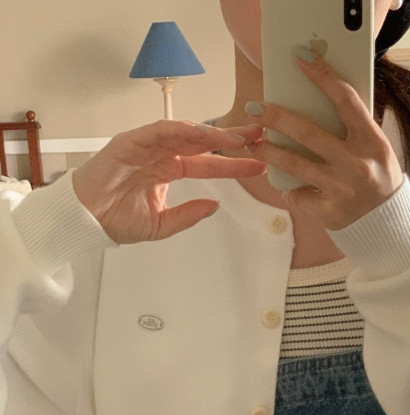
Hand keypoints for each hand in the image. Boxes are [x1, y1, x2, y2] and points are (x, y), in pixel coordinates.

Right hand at [72, 121, 264, 242]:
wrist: (86, 221)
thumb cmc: (115, 219)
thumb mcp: (162, 225)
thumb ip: (189, 215)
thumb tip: (215, 206)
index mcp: (170, 170)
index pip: (208, 163)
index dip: (233, 164)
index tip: (258, 166)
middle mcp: (161, 154)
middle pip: (203, 142)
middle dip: (231, 139)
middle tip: (259, 138)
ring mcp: (147, 146)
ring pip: (186, 133)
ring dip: (212, 133)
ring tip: (237, 138)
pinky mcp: (130, 142)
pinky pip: (158, 130)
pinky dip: (180, 129)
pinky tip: (201, 132)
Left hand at [245, 49, 403, 230]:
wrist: (387, 225)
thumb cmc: (377, 178)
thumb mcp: (374, 149)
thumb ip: (352, 129)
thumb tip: (315, 99)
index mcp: (372, 142)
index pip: (346, 101)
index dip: (323, 77)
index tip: (301, 57)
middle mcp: (357, 165)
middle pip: (308, 133)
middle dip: (277, 118)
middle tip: (255, 108)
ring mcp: (341, 190)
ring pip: (294, 165)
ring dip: (269, 151)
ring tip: (254, 143)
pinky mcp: (329, 212)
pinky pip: (298, 195)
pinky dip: (289, 189)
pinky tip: (288, 186)